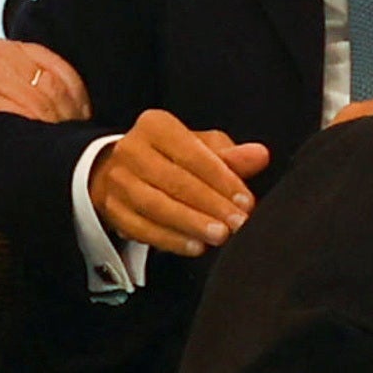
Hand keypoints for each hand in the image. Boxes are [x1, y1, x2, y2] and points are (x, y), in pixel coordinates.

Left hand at [0, 6, 87, 196]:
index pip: (27, 124)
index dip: (45, 147)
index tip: (55, 168)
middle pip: (49, 106)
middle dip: (64, 133)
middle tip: (72, 161)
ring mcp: (8, 57)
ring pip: (56, 84)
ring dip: (73, 110)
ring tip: (79, 137)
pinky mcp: (14, 45)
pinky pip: (55, 62)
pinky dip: (72, 83)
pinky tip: (78, 103)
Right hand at [86, 109, 270, 257]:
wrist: (126, 172)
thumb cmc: (173, 158)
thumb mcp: (202, 148)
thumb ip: (231, 156)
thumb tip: (260, 155)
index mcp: (155, 126)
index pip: (192, 153)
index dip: (221, 179)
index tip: (246, 202)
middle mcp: (131, 150)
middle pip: (174, 181)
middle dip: (210, 205)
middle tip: (238, 224)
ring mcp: (118, 182)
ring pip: (156, 206)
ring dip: (192, 224)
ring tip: (220, 236)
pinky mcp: (112, 211)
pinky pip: (142, 229)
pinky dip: (171, 240)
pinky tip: (196, 246)